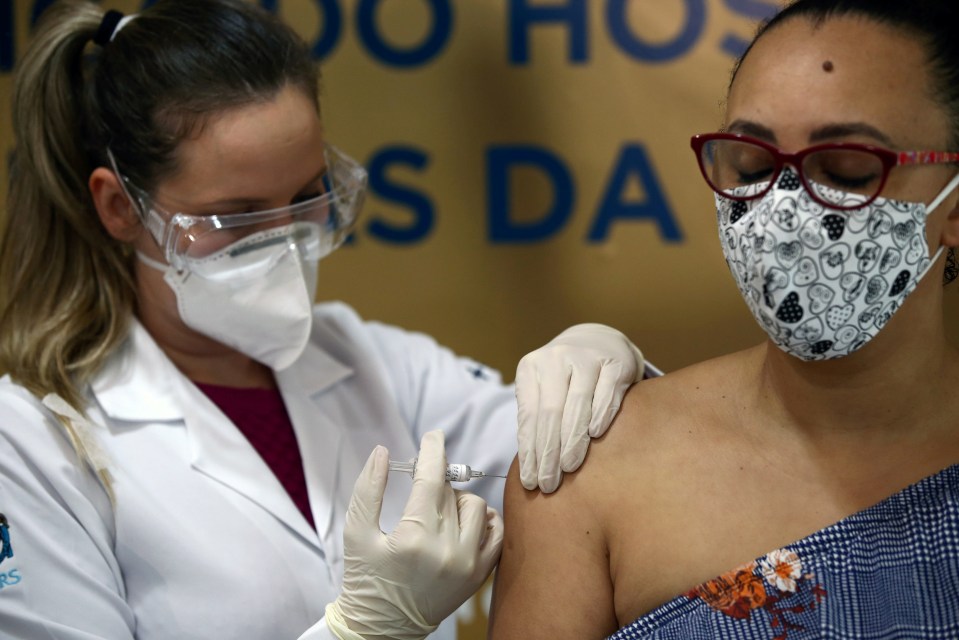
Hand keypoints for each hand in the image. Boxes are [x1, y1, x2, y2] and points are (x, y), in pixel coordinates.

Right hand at [326, 430, 503, 639]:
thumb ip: (369, 489)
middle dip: (437, 480)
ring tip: (436, 512)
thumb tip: (384, 452)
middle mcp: (446, 551)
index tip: (433, 436)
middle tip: (422, 485)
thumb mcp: (356, 533)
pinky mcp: (479, 575)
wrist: (382, 628)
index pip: (431, 480)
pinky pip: (497, 531)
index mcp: (414, 538)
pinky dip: (484, 519)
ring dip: (458, 500)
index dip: (433, 452)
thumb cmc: (365, 579)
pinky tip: (463, 521)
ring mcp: (468, 565)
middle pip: (453, 491)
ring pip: (476, 506)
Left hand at [515, 323, 643, 492]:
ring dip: (572, 440)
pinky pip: (606, 393)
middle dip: (548, 452)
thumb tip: (532, 466)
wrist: (598, 340)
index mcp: (531, 367)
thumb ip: (537, 419)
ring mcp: (586, 357)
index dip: (529, 451)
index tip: (529, 482)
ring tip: (568, 468)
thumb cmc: (565, 378)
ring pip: (577, 404)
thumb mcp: (544, 389)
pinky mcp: (615, 361)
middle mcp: (556, 358)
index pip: (528, 416)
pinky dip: (600, 415)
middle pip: (550, 412)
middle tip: (548, 484)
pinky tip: (595, 437)